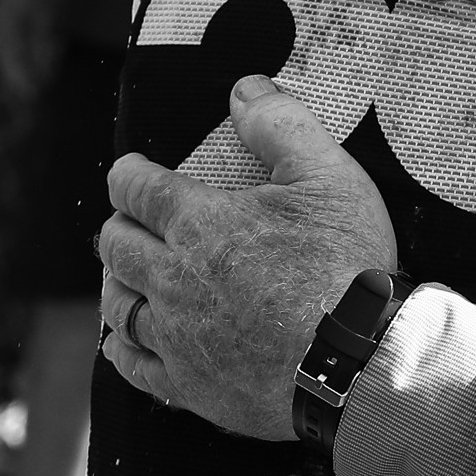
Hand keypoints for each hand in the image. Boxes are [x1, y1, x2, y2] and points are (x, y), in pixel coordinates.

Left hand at [98, 74, 397, 441]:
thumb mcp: (329, 175)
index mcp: (200, 222)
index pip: (136, 188)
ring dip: (118, 281)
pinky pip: (131, 364)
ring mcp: (176, 335)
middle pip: (116, 244)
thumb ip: (281, 125)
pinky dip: (122, 344)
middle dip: (121, 224)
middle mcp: (173, 278)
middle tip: (136, 219)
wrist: (359, 358)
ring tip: (131, 272)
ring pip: (116, 303)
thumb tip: (245, 90)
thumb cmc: (346, 262)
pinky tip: (128, 336)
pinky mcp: (187, 384)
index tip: (131, 171)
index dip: (128, 174)